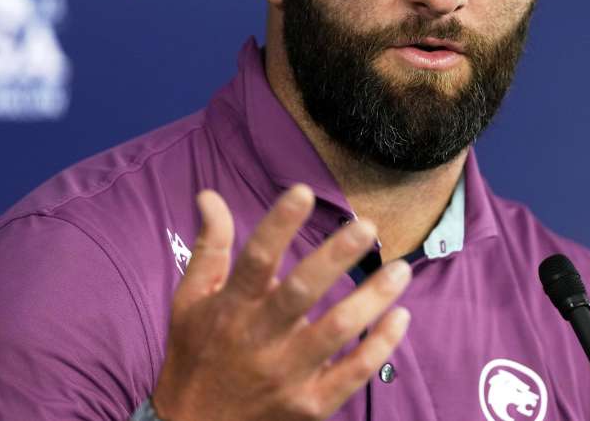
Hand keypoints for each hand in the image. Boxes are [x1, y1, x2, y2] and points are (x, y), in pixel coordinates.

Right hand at [151, 185, 411, 420]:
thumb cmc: (196, 357)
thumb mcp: (189, 302)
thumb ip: (209, 248)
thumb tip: (209, 196)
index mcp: (231, 308)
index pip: (256, 259)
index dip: (278, 224)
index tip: (303, 191)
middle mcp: (259, 339)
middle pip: (301, 292)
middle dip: (336, 257)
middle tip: (367, 227)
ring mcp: (287, 375)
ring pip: (337, 331)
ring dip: (372, 298)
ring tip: (399, 270)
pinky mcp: (310, 405)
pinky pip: (353, 373)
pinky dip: (380, 345)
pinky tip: (400, 317)